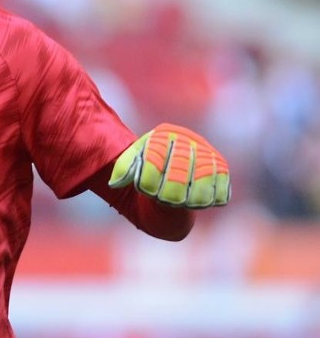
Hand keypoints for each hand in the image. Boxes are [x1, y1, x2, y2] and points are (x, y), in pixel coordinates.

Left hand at [109, 123, 230, 208]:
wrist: (174, 167)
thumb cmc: (149, 168)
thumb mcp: (132, 165)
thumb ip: (123, 170)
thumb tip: (115, 183)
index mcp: (163, 135)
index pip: (156, 155)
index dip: (150, 178)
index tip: (147, 191)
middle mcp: (187, 139)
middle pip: (180, 170)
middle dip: (170, 191)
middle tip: (165, 200)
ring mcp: (206, 151)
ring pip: (203, 179)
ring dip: (191, 197)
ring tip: (183, 203)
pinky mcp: (221, 166)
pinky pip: (222, 183)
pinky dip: (212, 197)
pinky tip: (199, 202)